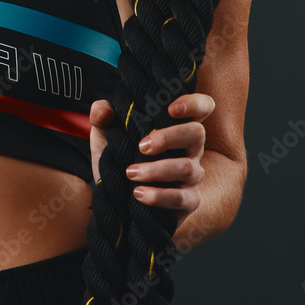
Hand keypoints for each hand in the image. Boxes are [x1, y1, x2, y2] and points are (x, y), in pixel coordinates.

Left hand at [89, 93, 214, 231]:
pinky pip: (181, 197)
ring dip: (157, 170)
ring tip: (131, 173)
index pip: (201, 107)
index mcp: (175, 126)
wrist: (116, 199)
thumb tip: (102, 111)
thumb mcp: (105, 136)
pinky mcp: (188, 200)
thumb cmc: (119, 160)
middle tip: (141, 146)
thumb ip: (102, 117)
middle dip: (168, 137)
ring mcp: (192, 174)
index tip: (170, 109)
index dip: (194, 103)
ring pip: (187, 167)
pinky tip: (138, 194)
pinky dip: (159, 196)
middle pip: (196, 133)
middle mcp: (189, 148)